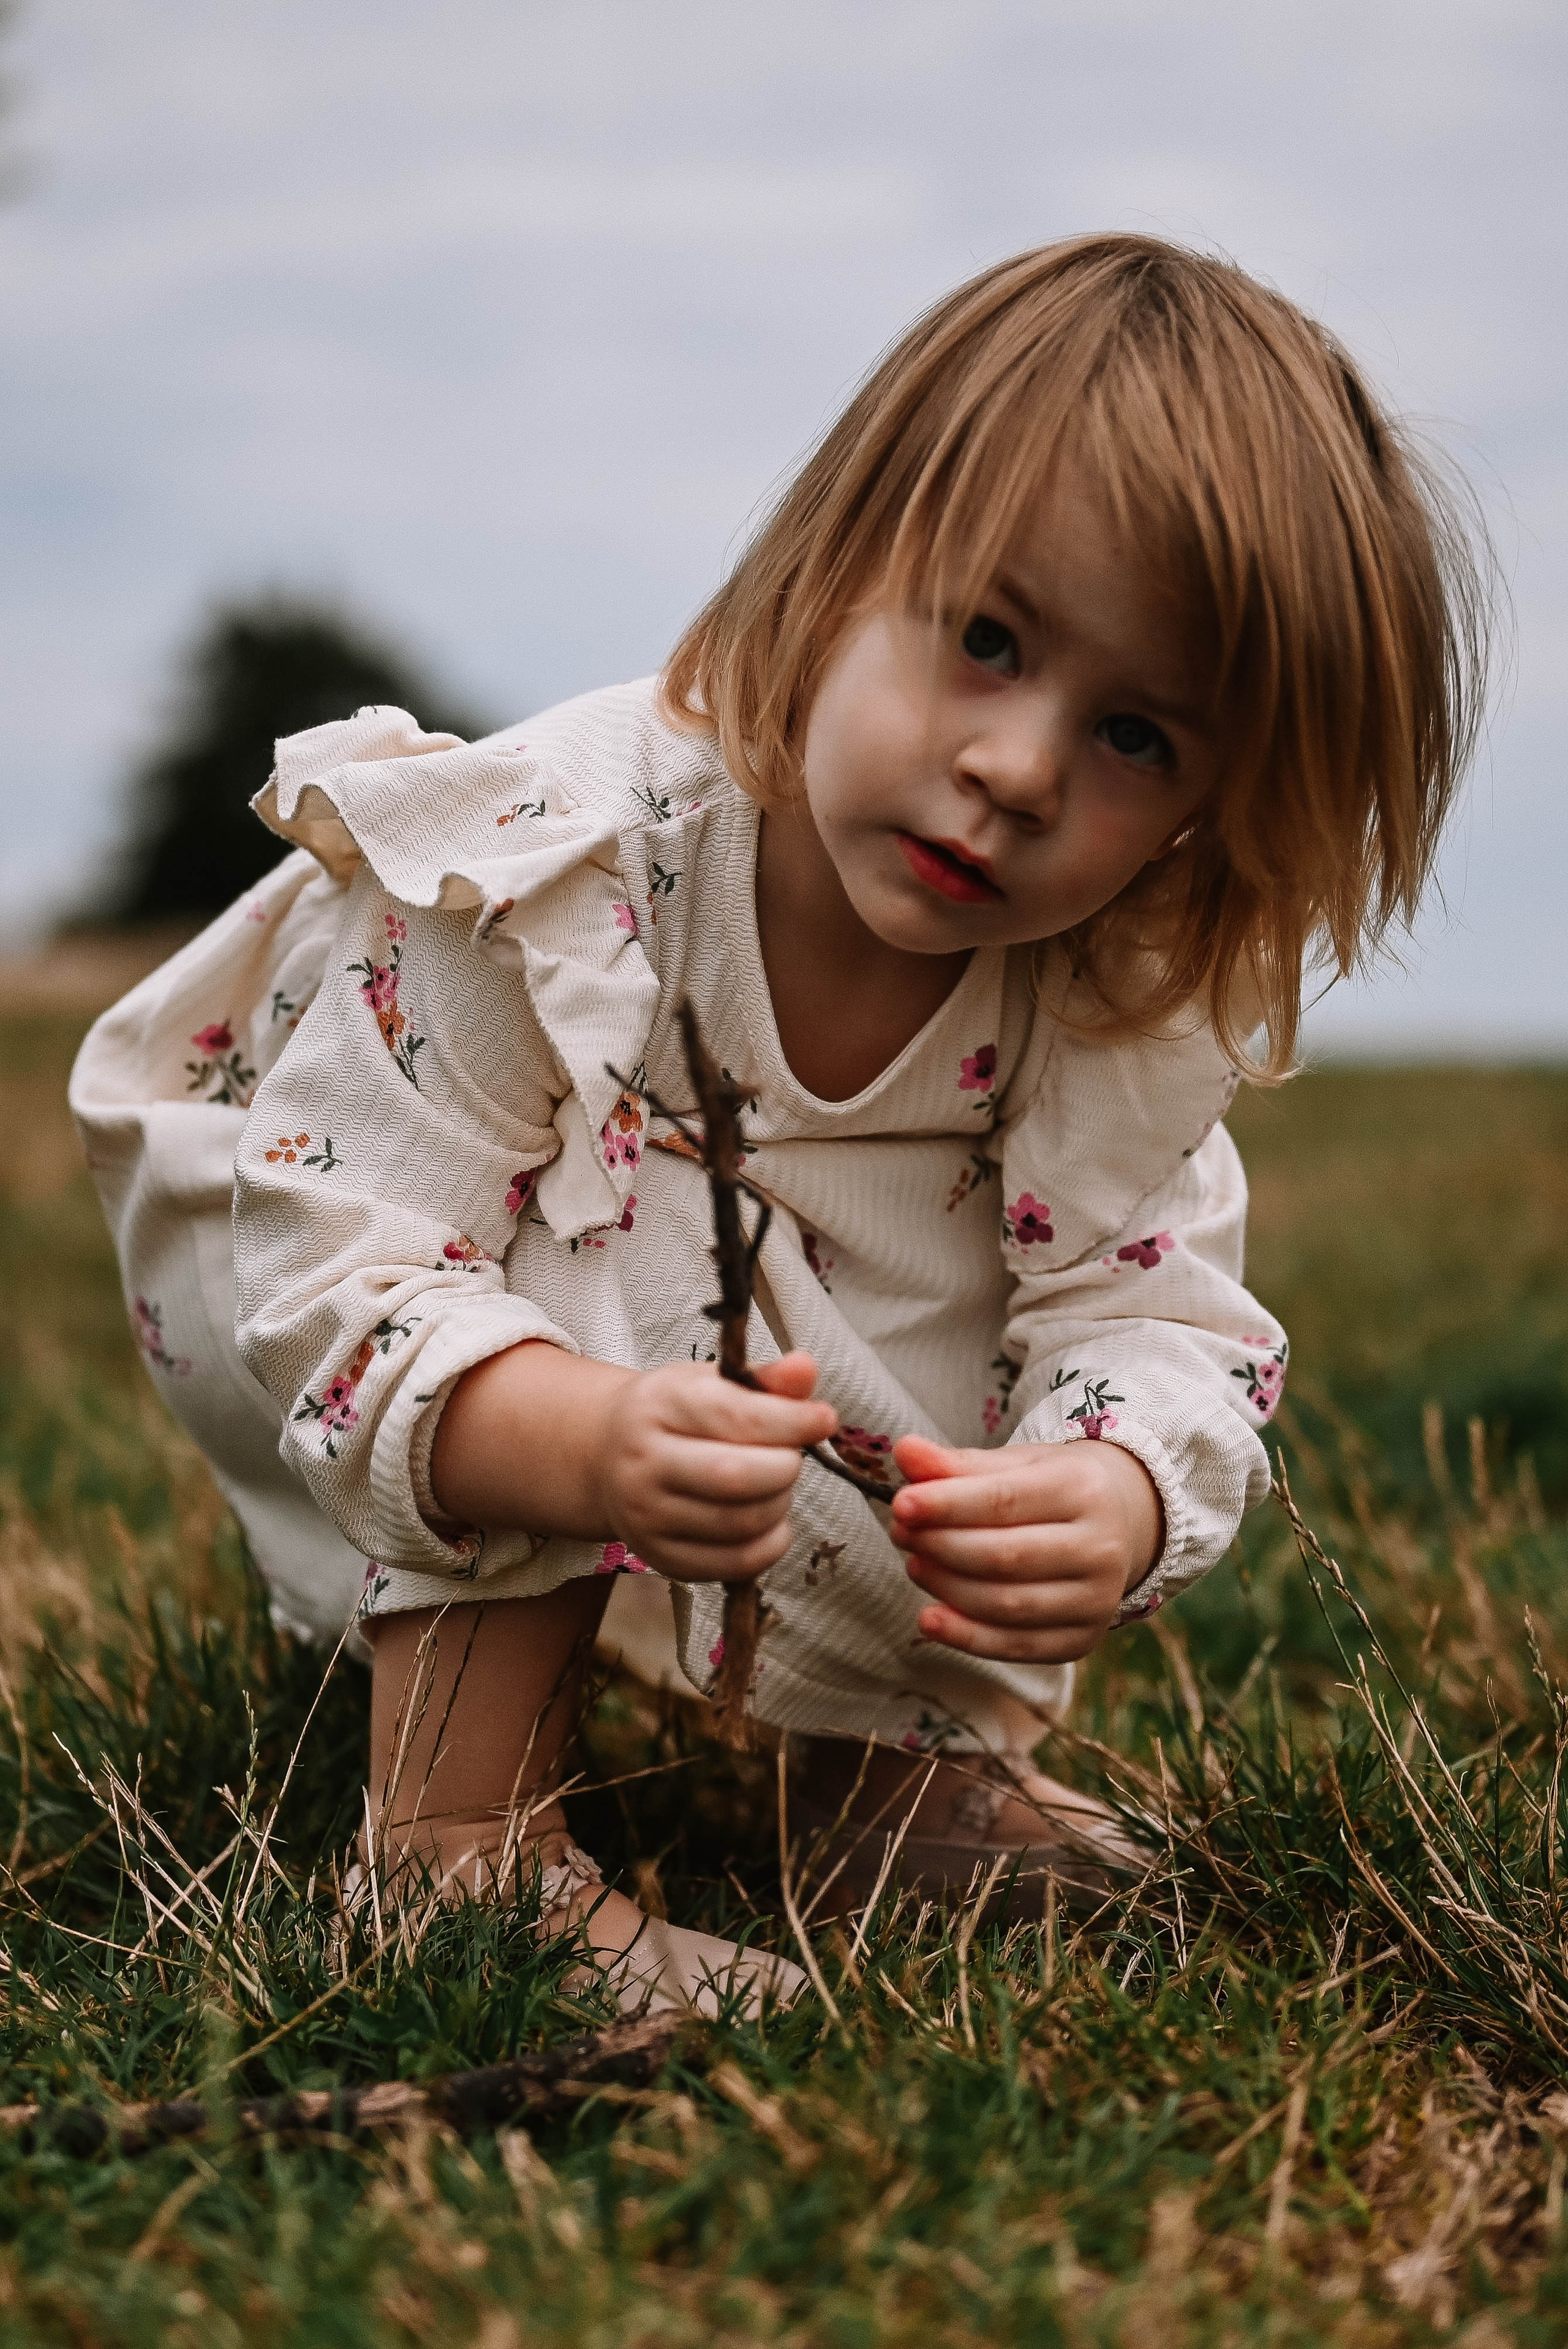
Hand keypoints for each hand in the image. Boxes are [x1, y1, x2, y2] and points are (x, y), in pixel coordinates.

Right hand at [591, 1352, 836, 1583]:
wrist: (607, 1456)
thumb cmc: (674, 1414)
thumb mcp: (710, 1382)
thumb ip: (764, 1378)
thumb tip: (806, 1369)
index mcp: (658, 1406)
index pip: (736, 1417)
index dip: (792, 1421)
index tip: (824, 1419)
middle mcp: (644, 1463)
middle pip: (736, 1477)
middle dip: (785, 1467)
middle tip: (791, 1457)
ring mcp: (647, 1517)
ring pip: (741, 1523)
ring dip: (779, 1504)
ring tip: (776, 1484)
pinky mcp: (661, 1558)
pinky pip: (735, 1564)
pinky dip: (771, 1545)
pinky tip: (770, 1521)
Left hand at [887, 1432, 1162, 1662]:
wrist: (1121, 1523)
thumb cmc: (1052, 1487)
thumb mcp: (1013, 1464)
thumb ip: (956, 1463)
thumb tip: (905, 1452)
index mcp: (1085, 1489)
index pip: (1004, 1501)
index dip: (947, 1505)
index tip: (901, 1504)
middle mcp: (1101, 1547)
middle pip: (1004, 1556)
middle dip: (940, 1546)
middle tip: (901, 1532)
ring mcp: (1097, 1600)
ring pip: (1006, 1604)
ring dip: (946, 1588)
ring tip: (914, 1563)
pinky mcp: (1082, 1639)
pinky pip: (1016, 1646)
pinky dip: (966, 1637)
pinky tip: (930, 1619)